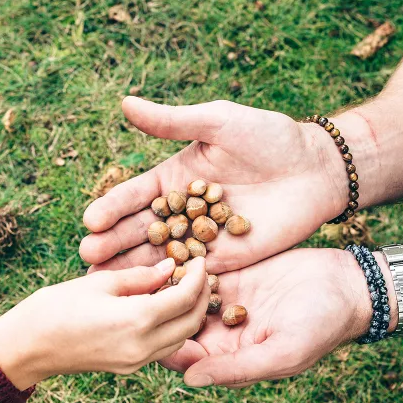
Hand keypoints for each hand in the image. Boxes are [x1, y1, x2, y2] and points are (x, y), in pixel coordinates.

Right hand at [0, 257, 209, 389]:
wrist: (26, 348)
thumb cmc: (55, 307)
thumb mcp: (99, 283)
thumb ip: (139, 277)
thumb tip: (170, 268)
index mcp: (136, 320)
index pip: (184, 298)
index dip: (197, 276)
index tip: (200, 259)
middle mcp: (143, 347)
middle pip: (191, 322)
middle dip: (201, 296)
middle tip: (199, 274)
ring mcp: (137, 362)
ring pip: (182, 338)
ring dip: (190, 314)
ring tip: (185, 288)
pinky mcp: (129, 368)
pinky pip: (165, 348)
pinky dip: (174, 327)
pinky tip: (165, 308)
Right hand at [80, 97, 346, 273]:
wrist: (315, 169)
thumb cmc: (268, 138)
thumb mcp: (218, 123)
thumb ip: (173, 122)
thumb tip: (125, 103)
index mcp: (174, 178)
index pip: (136, 196)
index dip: (113, 208)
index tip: (89, 220)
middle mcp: (181, 211)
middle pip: (140, 230)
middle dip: (114, 243)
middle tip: (88, 257)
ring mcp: (201, 238)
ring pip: (160, 257)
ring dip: (133, 270)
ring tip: (104, 282)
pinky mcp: (223, 260)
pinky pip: (191, 274)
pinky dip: (169, 286)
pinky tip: (147, 298)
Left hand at [162, 248, 382, 387]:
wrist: (349, 284)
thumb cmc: (321, 325)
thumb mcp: (283, 351)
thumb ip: (237, 368)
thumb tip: (189, 381)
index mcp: (229, 356)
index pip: (184, 357)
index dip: (162, 343)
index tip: (146, 326)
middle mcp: (221, 331)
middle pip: (176, 326)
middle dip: (157, 313)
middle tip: (139, 294)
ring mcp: (224, 300)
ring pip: (182, 297)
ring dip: (165, 287)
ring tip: (147, 271)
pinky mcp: (232, 274)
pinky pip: (198, 272)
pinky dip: (184, 265)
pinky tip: (169, 250)